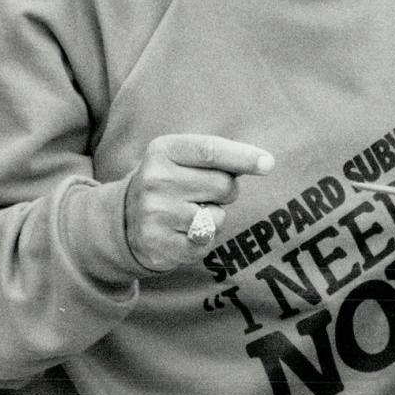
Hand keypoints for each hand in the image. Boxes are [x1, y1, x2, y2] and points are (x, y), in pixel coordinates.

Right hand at [123, 134, 273, 270]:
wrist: (126, 219)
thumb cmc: (174, 181)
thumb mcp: (186, 158)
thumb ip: (222, 156)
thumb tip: (265, 163)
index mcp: (163, 151)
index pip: (210, 150)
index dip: (243, 157)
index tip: (268, 163)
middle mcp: (154, 180)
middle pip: (223, 185)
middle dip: (226, 191)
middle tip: (204, 193)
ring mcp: (154, 214)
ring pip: (217, 217)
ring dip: (214, 217)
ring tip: (190, 212)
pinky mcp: (157, 244)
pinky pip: (205, 243)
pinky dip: (204, 240)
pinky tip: (183, 232)